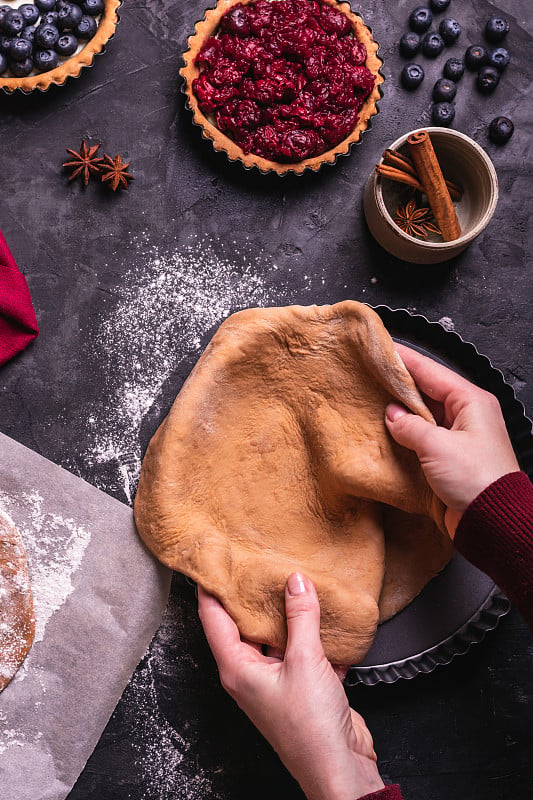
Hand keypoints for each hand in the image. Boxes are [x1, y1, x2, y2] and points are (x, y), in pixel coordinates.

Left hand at [198, 573, 383, 799]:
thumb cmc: (310, 728)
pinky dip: (310, 633)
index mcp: (237, 668)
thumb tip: (295, 580)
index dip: (211, 587)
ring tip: (293, 578)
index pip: (214, 618)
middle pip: (244, 623)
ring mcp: (275, 680)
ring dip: (286, 613)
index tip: (213, 557)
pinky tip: (323, 612)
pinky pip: (300, 650)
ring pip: (276, 635)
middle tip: (257, 560)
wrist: (341, 769)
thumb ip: (301, 617)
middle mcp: (250, 673)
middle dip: (252, 594)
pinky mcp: (300, 685)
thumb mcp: (305, 661)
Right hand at [385, 343, 519, 535]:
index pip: (431, 371)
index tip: (381, 350)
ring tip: (373, 401)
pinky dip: (407, 434)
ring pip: (425, 415)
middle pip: (427, 391)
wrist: (493, 522)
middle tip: (371, 375)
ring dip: (402, 411)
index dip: (405, 360)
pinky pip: (425, 437)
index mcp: (471, 401)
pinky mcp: (451, 458)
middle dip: (400, 385)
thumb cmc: (475, 479)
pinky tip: (387, 432)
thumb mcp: (437, 446)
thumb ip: (410, 426)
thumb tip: (392, 415)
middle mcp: (467, 415)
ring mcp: (460, 436)